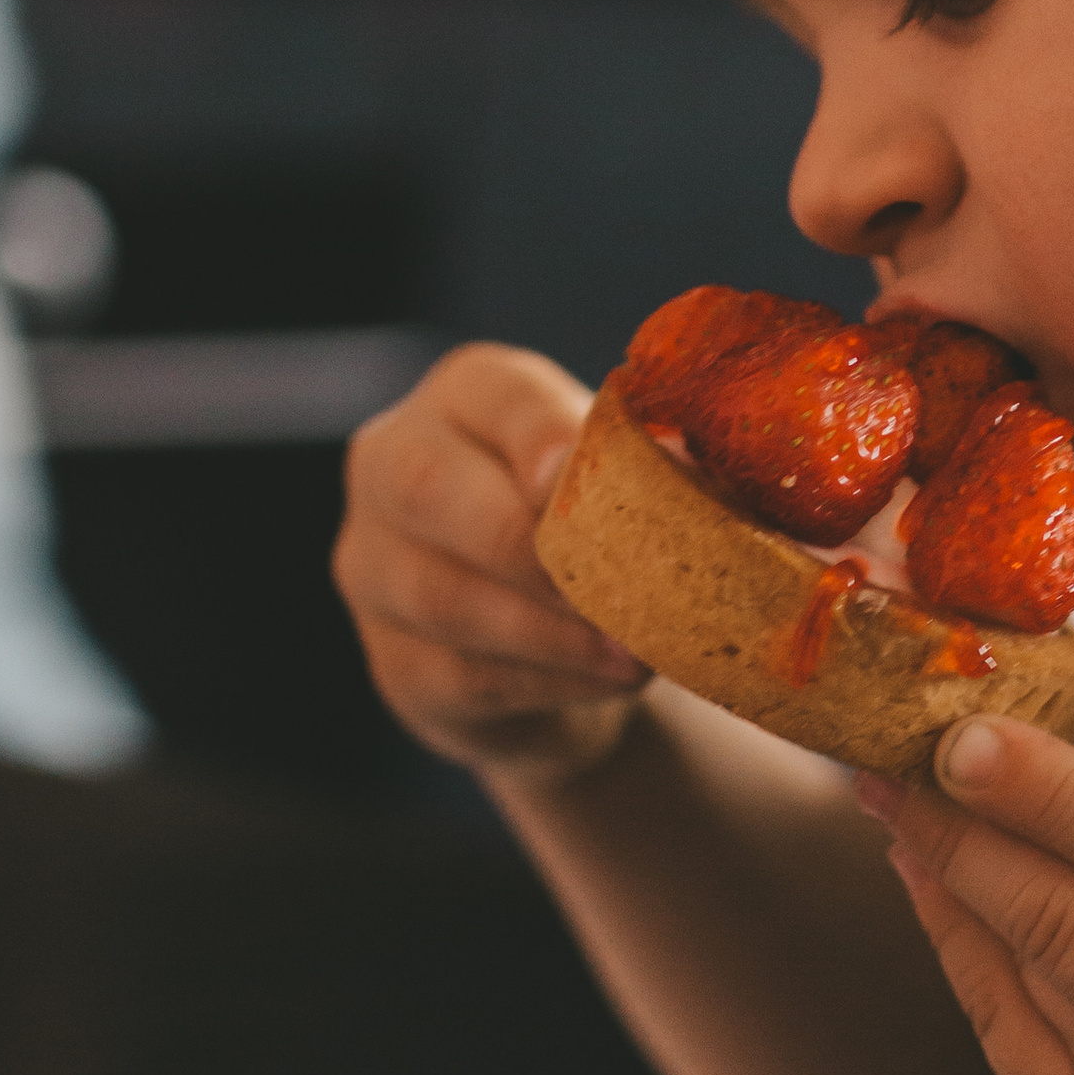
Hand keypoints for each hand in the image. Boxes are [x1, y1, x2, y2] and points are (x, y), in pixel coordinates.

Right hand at [336, 345, 651, 781]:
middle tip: (618, 580)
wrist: (570, 645)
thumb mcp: (635, 479)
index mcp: (467, 394)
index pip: (492, 395)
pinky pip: (461, 674)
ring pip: (442, 595)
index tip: (583, 477)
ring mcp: (377, 568)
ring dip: (550, 628)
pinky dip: (547, 680)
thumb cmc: (609, 528)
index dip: (539, 435)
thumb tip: (696, 464)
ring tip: (636, 652)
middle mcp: (395, 465)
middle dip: (528, 541)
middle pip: (427, 488)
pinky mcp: (398, 664)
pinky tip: (612, 680)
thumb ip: (661, 464)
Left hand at [861, 721, 1073, 1074]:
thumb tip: (1059, 737)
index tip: (963, 726)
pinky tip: (931, 883)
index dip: (1046, 785)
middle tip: (891, 745)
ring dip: (947, 875)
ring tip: (892, 794)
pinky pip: (1003, 1032)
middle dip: (964, 823)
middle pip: (1062, 914)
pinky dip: (962, 949)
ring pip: (1019, 970)